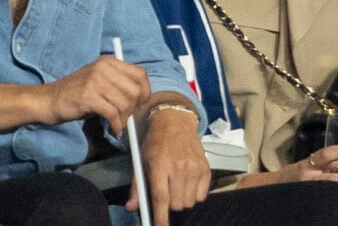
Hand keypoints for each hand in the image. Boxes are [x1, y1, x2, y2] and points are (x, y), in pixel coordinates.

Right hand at [42, 56, 150, 135]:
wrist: (50, 99)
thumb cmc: (78, 93)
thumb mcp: (99, 81)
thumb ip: (118, 84)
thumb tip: (141, 99)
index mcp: (108, 62)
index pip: (140, 73)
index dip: (145, 91)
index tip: (140, 104)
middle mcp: (103, 68)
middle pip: (135, 90)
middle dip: (133, 108)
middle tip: (126, 118)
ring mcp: (95, 81)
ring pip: (125, 103)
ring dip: (123, 120)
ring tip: (116, 125)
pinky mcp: (89, 96)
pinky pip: (112, 114)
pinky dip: (115, 125)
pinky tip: (111, 129)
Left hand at [126, 108, 209, 225]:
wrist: (175, 121)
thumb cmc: (155, 142)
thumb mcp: (141, 159)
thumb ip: (137, 185)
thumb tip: (132, 207)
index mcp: (159, 164)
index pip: (160, 197)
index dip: (160, 217)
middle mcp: (178, 166)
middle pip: (176, 204)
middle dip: (169, 204)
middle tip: (165, 190)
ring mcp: (194, 167)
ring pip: (188, 202)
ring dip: (181, 199)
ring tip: (176, 184)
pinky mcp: (206, 168)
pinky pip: (201, 196)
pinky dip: (194, 194)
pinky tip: (187, 180)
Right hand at [240, 144, 337, 197]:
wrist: (264, 193)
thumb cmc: (284, 180)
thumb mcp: (298, 168)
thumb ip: (317, 164)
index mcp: (305, 164)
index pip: (326, 154)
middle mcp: (308, 175)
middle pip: (335, 172)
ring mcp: (311, 188)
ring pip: (337, 186)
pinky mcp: (313, 199)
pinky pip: (333, 198)